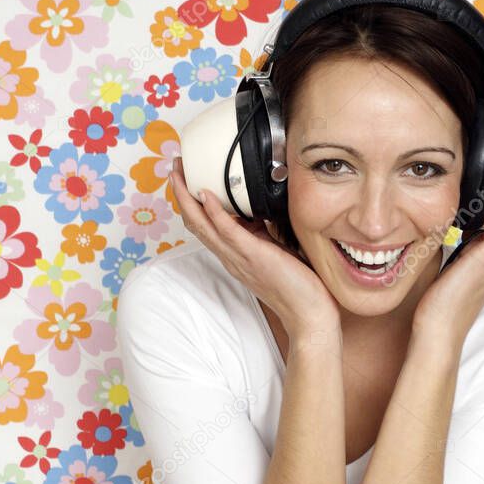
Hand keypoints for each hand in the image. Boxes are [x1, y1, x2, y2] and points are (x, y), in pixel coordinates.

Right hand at [169, 157, 339, 337]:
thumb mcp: (275, 250)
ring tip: (180, 175)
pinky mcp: (254, 258)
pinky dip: (215, 213)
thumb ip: (262, 233)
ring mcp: (239, 259)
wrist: (310, 315)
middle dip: (181, 194)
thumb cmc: (298, 285)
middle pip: (195, 224)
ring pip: (203, 227)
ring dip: (188, 198)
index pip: (203, 227)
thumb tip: (259, 211)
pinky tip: (207, 196)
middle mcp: (231, 257)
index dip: (190, 203)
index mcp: (234, 255)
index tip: (185, 179)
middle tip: (173, 168)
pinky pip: (228, 233)